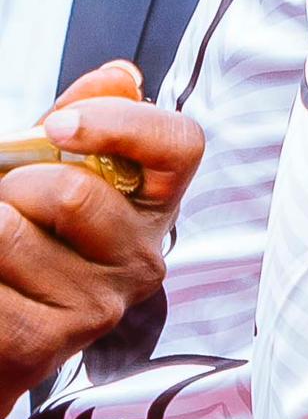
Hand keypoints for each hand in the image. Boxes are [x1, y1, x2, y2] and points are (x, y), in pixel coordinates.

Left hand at [0, 63, 203, 404]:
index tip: (58, 124)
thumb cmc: (27, 234)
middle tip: (9, 208)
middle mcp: (143, 257)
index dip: (120, 123)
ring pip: (9, 233)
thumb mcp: (55, 167)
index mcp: (154, 204)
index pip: (180, 146)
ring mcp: (101, 306)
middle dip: (14, 187)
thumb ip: (84, 118)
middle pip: (71, 192)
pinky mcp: (47, 343)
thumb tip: (120, 74)